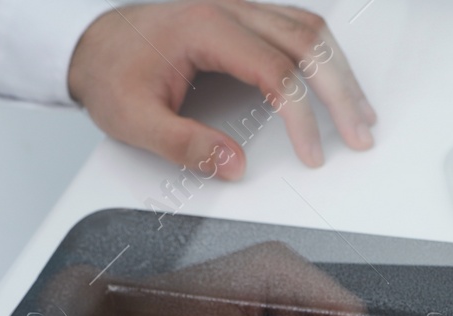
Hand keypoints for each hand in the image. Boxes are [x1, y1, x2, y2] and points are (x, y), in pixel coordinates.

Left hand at [67, 1, 375, 178]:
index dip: (302, 117)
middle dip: (341, 93)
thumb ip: (183, 145)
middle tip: (359, 134)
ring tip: (361, 113)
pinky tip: (339, 83)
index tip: (312, 154)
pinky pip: (300, 27)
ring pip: (311, 30)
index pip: (274, 70)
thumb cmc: (112, 73)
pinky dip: (327, 57)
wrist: (91, 42)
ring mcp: (239, 9)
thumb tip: (233, 164)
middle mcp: (228, 9)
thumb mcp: (133, 119)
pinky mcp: (245, 18)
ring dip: (342, 73)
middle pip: (307, 43)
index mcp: (203, 28)